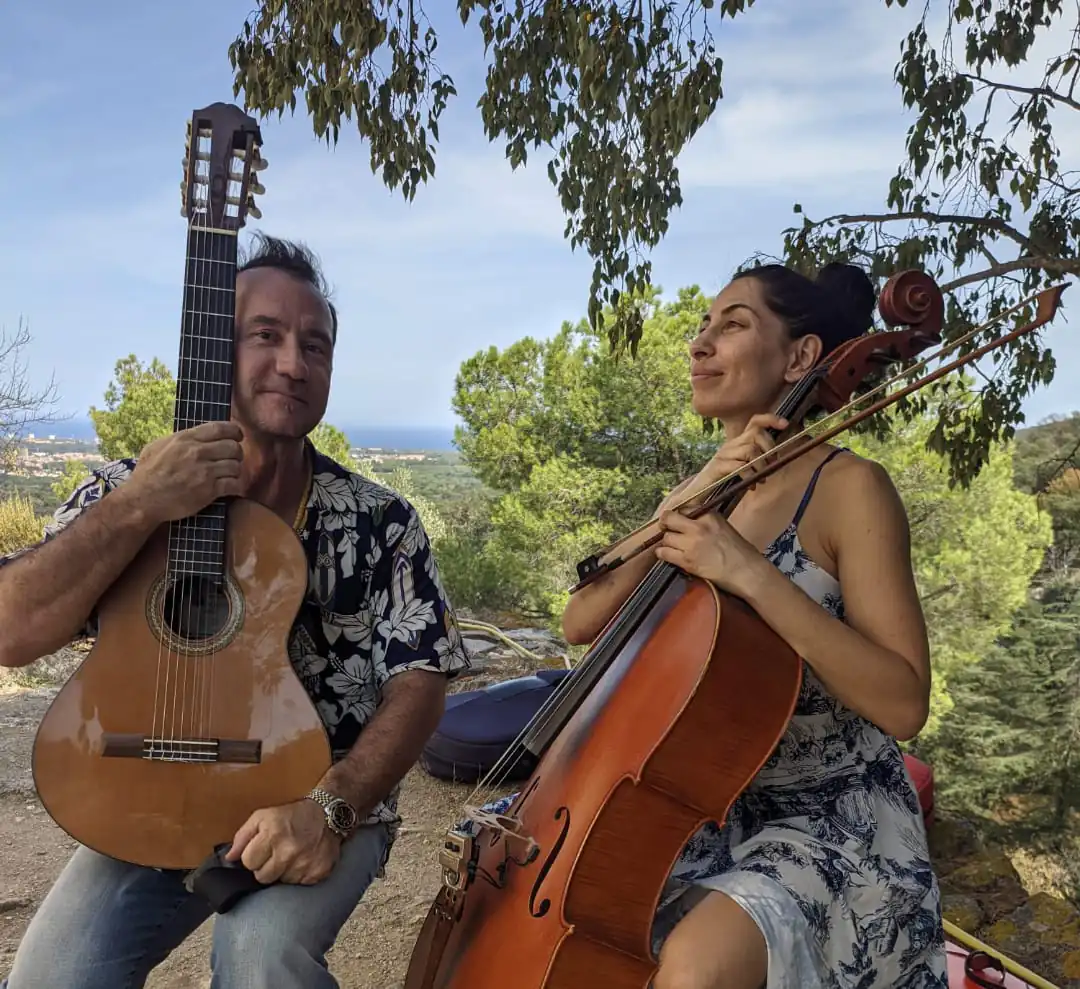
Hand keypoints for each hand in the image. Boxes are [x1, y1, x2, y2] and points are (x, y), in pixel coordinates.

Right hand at [125, 421, 244, 523]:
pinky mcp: (209, 490)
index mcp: (185, 439)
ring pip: (236, 465)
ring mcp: (204, 472)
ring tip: (228, 474)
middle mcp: (197, 452)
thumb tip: (197, 435)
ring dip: (235, 471)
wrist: (143, 500)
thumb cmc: (147, 473)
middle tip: (232, 459)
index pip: (221, 428)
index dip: (234, 431)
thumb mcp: (158, 446)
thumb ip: (180, 439)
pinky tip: (228, 487)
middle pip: (233, 446)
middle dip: (236, 453)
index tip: (237, 436)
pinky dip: (234, 486)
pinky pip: (234, 484)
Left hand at [225, 799, 340, 884]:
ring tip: (291, 857)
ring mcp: (304, 864)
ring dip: (283, 872)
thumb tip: (229, 858)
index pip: (248, 862)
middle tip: (276, 854)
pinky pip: (299, 884)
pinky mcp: (318, 873)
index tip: (262, 849)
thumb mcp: (263, 816)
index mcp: (272, 835)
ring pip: (281, 883)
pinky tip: (303, 861)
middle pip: (262, 877)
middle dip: (266, 867)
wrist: (329, 814)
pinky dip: (299, 876)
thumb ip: (242, 836)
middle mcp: (288, 851)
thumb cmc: (293, 815)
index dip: (253, 856)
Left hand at [655, 509, 767, 596]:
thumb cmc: (740, 552)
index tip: (676, 520)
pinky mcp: (687, 560)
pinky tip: (667, 555)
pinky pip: (664, 553)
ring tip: (673, 546)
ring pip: (666, 538)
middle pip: (669, 519)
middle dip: (666, 524)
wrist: (746, 571)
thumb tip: (687, 522)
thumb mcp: (723, 527)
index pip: (684, 508)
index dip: (678, 516)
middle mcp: (698, 527)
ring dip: (667, 542)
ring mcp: (691, 544)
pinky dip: (663, 554)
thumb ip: (705, 522)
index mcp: (709, 516)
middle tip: (667, 529)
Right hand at [659, 414, 786, 514]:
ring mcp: (723, 455)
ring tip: (761, 479)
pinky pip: (740, 466)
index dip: (770, 419)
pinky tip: (751, 486)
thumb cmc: (723, 482)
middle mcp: (730, 444)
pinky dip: (750, 476)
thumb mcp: (743, 467)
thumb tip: (777, 458)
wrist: (698, 494)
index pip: (754, 421)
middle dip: (770, 449)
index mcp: (737, 442)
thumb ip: (756, 459)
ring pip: (751, 450)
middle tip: (772, 465)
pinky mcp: (718, 468)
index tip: (785, 424)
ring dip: (761, 466)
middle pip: (756, 433)